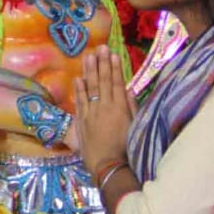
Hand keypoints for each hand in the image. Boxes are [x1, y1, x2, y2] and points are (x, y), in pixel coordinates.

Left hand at [74, 45, 133, 176]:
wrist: (108, 165)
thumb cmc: (126, 148)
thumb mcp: (135, 127)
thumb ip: (131, 107)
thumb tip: (129, 89)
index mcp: (119, 108)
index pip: (116, 82)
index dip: (114, 68)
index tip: (113, 54)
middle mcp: (104, 106)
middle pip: (102, 81)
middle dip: (102, 63)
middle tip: (100, 48)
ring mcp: (91, 112)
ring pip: (89, 87)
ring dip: (89, 71)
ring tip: (89, 56)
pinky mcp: (82, 120)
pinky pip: (79, 101)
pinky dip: (78, 89)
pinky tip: (78, 78)